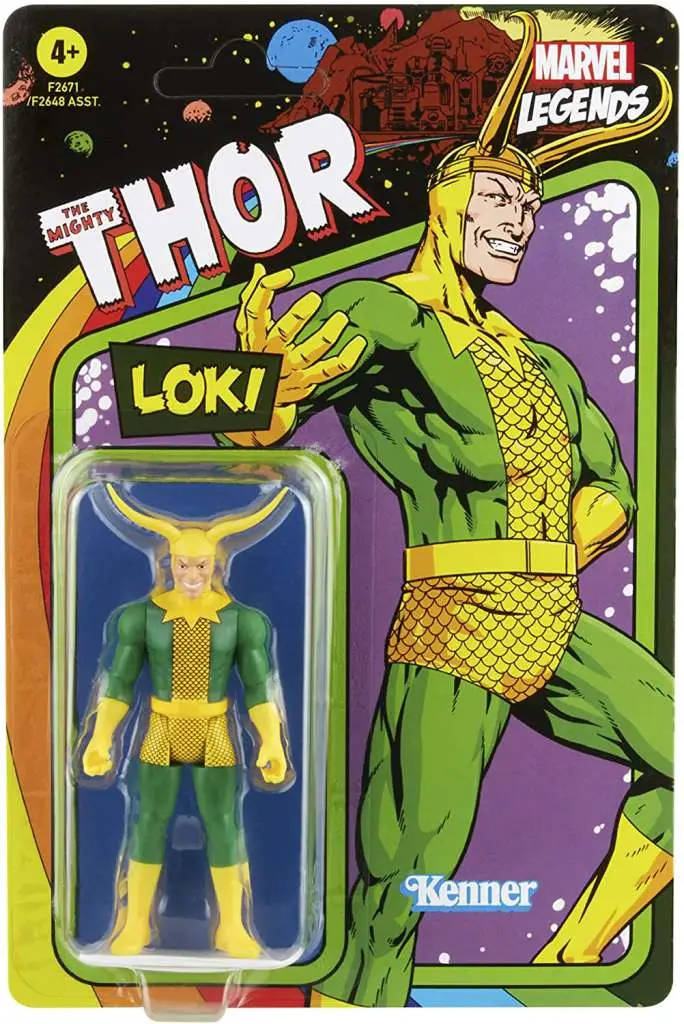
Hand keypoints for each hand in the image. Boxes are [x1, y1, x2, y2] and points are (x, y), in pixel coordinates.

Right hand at [82, 739, 112, 776]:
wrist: (103, 734)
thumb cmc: (100, 739)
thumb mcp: (101, 746)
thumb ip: (103, 752)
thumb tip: (106, 757)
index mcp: (86, 758)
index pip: (87, 770)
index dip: (94, 771)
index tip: (100, 766)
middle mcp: (90, 761)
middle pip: (94, 772)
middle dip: (101, 770)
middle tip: (106, 765)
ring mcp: (95, 761)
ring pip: (99, 770)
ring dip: (105, 769)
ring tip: (110, 763)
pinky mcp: (101, 760)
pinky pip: (103, 767)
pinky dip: (107, 766)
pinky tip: (110, 761)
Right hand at [231, 263, 365, 443]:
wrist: (260, 398)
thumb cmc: (256, 353)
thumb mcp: (247, 328)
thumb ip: (253, 296)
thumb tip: (261, 268)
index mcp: (253, 337)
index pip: (254, 311)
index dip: (267, 290)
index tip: (288, 275)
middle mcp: (270, 354)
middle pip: (281, 334)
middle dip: (297, 316)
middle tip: (314, 298)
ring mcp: (289, 371)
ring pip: (307, 354)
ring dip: (325, 336)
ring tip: (340, 318)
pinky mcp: (306, 383)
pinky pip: (329, 371)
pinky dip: (346, 358)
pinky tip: (359, 342)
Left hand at [256, 741, 287, 784]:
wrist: (270, 738)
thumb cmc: (268, 745)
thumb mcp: (264, 753)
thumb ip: (262, 760)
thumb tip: (259, 765)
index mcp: (282, 765)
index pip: (280, 778)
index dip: (273, 779)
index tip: (267, 775)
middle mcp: (281, 766)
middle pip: (276, 778)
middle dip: (269, 777)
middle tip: (263, 771)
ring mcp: (277, 765)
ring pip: (273, 775)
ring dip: (267, 775)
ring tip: (262, 768)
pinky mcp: (273, 763)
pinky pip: (270, 772)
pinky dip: (266, 771)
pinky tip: (262, 766)